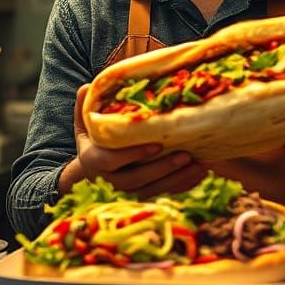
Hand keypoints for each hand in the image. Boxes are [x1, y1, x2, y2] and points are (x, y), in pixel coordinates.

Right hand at [59, 85, 206, 195]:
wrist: (89, 171)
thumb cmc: (92, 139)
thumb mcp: (84, 123)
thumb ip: (85, 106)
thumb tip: (87, 86)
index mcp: (93, 161)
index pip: (113, 160)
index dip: (134, 154)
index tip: (157, 144)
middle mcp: (109, 181)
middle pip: (138, 179)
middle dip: (163, 168)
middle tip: (186, 155)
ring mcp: (126, 193)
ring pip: (153, 190)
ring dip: (177, 179)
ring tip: (199, 165)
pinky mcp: (140, 198)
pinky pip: (163, 194)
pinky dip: (182, 186)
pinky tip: (200, 174)